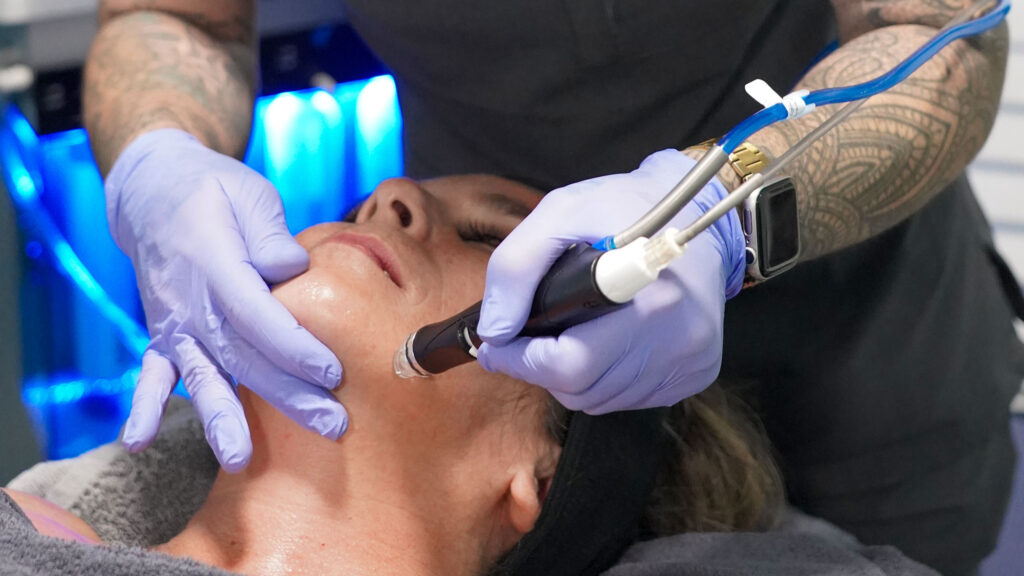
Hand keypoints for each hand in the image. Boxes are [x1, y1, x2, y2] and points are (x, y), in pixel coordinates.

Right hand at [105, 129, 346, 470]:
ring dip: (222, 419)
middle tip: (331, 425)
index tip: (333, 373)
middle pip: (241, 356)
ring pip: (201, 375)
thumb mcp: (248, 194)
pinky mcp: (164, 334)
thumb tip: (292, 266)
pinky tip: (139, 441)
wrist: (153, 192)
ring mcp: (172, 321)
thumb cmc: (215, 192)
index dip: (294, 346)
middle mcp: (189, 299)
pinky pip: (150, 372)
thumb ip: (269, 232)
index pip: (257, 314)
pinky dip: (142, 405)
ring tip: (240, 460)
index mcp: (214, 261)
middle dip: (287, 395)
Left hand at [476, 149, 744, 412]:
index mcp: (646, 294)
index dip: (522, 360)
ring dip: (572, 377)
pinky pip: (630, 399)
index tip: (498, 345)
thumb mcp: (560, 213)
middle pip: (582, 389)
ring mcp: (691, 359)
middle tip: (526, 339)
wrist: (699, 212)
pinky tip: (605, 342)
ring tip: (569, 333)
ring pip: (602, 400)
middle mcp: (678, 335)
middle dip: (540, 368)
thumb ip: (516, 266)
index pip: (570, 363)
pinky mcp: (698, 371)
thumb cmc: (624, 209)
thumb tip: (495, 330)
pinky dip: (604, 380)